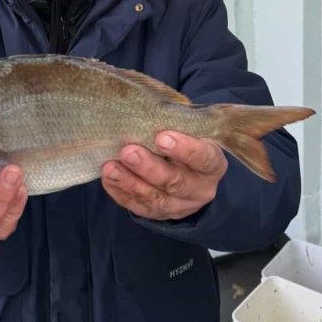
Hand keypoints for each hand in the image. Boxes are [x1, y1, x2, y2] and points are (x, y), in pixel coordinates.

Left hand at [101, 132, 227, 220]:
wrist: (189, 172)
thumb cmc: (186, 141)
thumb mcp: (190, 132)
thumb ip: (175, 124)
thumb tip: (145, 107)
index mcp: (212, 164)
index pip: (203, 158)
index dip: (184, 149)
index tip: (161, 137)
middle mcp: (200, 189)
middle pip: (176, 182)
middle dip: (149, 168)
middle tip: (129, 152)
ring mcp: (180, 205)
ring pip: (156, 199)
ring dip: (130, 183)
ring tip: (111, 168)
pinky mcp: (160, 214)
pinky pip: (139, 207)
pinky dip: (121, 193)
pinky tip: (109, 178)